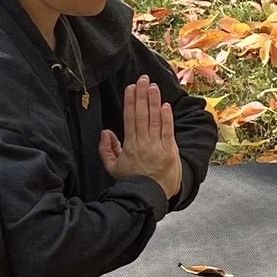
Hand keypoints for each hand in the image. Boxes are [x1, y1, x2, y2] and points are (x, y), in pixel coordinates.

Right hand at [99, 75, 184, 198]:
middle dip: (142, 96)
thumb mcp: (113, 168)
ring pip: (154, 120)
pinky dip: (166, 119)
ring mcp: (157, 147)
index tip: (131, 88)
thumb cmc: (132, 181)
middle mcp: (143, 144)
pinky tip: (165, 106)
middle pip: (142, 115)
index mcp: (129, 146)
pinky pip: (167, 132)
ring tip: (153, 86)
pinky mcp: (170, 152)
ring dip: (153, 102)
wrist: (149, 197)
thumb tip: (105, 131)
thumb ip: (106, 149)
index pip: (129, 119)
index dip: (130, 102)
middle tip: (142, 80)